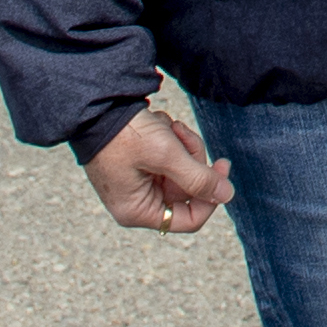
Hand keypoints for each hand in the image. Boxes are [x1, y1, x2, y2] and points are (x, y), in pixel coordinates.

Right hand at [84, 105, 231, 233]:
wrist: (98, 106)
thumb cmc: (126, 135)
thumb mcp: (166, 155)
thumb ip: (199, 178)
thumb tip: (227, 196)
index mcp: (138, 211)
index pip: (189, 219)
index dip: (211, 196)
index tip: (222, 166)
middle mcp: (137, 202)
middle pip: (188, 190)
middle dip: (190, 158)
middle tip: (180, 134)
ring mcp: (139, 183)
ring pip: (182, 170)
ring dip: (180, 144)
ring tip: (166, 126)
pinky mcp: (141, 165)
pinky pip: (170, 158)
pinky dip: (170, 139)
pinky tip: (158, 125)